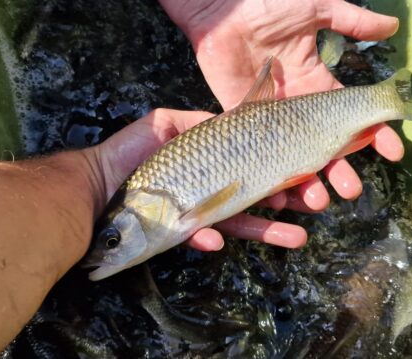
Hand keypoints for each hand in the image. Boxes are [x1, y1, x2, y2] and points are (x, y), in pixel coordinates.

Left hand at [86, 107, 378, 251]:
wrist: (91, 186)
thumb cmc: (129, 153)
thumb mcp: (166, 125)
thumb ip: (198, 124)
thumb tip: (229, 119)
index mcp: (212, 161)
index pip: (255, 164)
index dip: (282, 168)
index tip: (307, 170)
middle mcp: (211, 189)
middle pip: (258, 196)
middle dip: (289, 201)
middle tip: (319, 204)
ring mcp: (199, 212)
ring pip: (242, 222)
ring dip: (270, 229)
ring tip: (299, 237)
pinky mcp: (182, 231)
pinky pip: (203, 234)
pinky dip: (211, 236)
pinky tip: (217, 239)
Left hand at [153, 0, 404, 247]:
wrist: (223, 8)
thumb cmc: (270, 4)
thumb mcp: (317, 8)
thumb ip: (352, 21)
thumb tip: (393, 26)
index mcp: (318, 83)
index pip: (351, 116)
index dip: (373, 133)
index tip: (393, 151)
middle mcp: (297, 106)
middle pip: (325, 147)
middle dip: (341, 170)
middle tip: (351, 189)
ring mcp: (270, 117)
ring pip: (294, 157)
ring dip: (309, 182)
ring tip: (321, 200)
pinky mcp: (242, 121)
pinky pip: (256, 155)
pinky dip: (268, 178)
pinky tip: (280, 197)